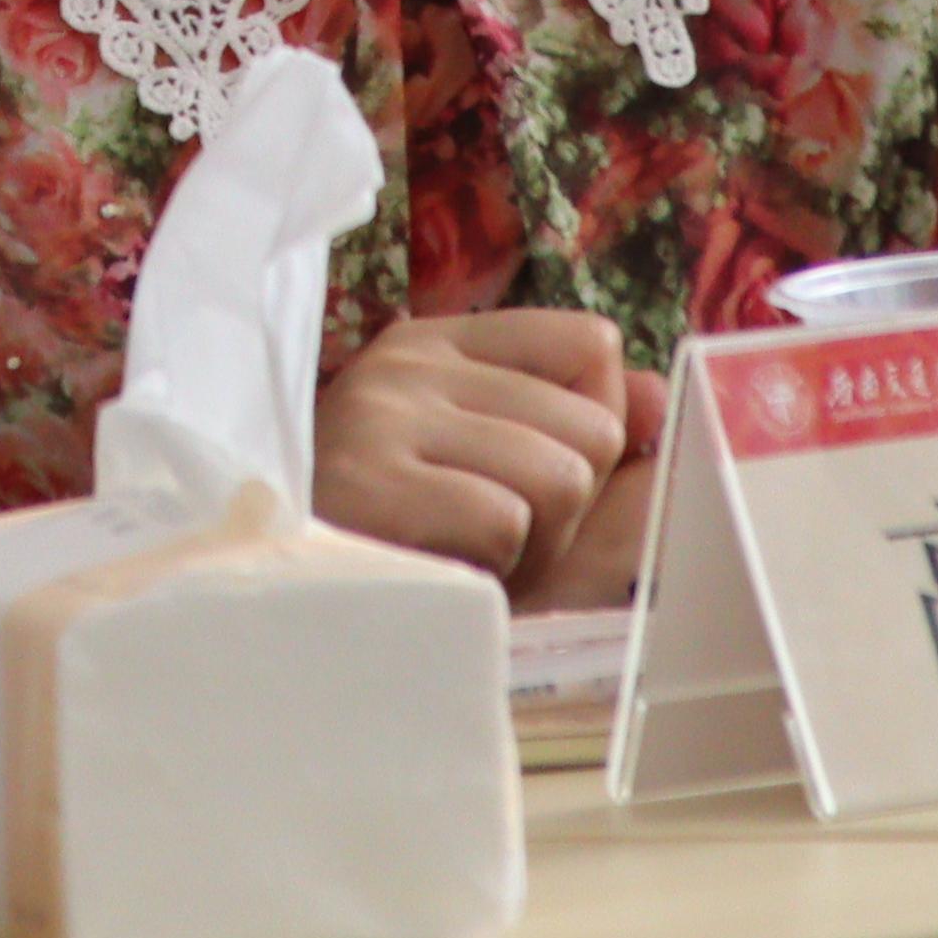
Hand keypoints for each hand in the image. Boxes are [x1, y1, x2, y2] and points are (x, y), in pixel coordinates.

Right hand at [308, 307, 632, 608]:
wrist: (275, 595)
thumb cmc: (398, 541)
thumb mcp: (494, 474)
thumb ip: (583, 433)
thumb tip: (663, 396)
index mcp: (442, 345)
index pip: (588, 342)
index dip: (595, 425)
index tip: (538, 476)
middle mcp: (415, 365)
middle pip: (594, 426)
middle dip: (567, 507)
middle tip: (493, 534)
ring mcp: (390, 415)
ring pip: (561, 476)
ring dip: (535, 545)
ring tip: (467, 551)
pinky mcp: (376, 479)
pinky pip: (507, 521)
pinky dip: (493, 568)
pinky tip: (441, 566)